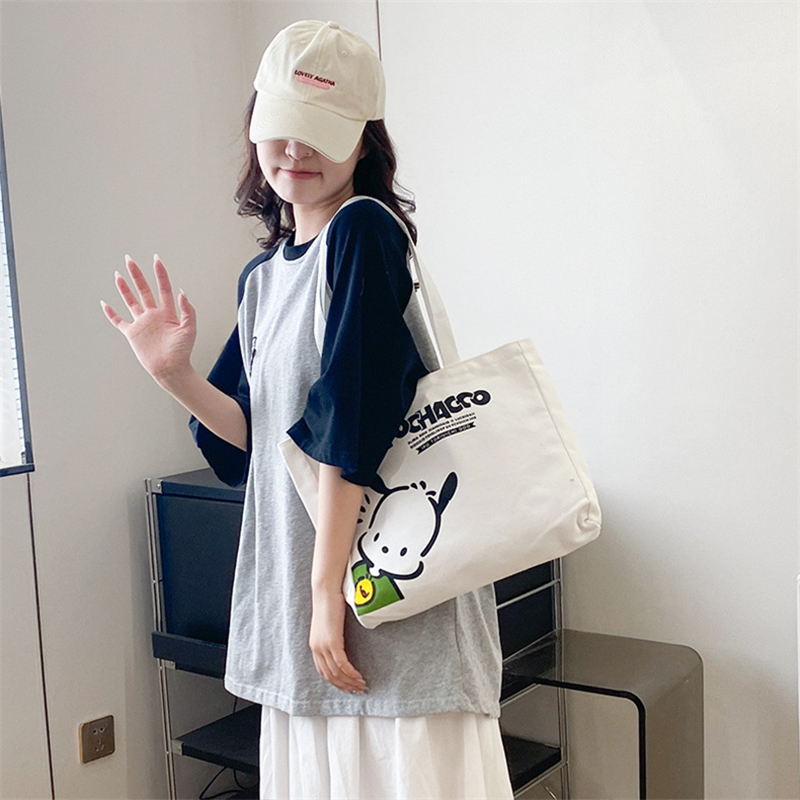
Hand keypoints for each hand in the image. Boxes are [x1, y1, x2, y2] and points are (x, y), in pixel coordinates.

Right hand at [100, 255, 195, 386]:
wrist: (171, 369)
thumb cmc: (182, 351)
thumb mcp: (189, 329)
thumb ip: (188, 310)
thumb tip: (182, 293)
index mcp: (168, 312)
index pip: (163, 288)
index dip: (160, 274)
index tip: (156, 259)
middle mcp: (154, 315)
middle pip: (143, 290)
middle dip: (137, 275)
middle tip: (129, 260)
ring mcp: (142, 323)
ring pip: (131, 301)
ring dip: (124, 288)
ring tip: (118, 275)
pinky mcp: (132, 334)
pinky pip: (119, 321)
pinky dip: (111, 313)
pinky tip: (105, 304)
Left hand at [309, 588, 367, 693]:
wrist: (326, 591)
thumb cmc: (330, 602)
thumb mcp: (329, 623)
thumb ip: (333, 635)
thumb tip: (343, 642)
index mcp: (315, 646)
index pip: (324, 672)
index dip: (336, 682)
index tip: (348, 686)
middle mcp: (317, 649)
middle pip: (330, 676)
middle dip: (345, 685)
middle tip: (358, 690)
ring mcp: (323, 646)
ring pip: (337, 672)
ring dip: (350, 681)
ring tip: (361, 685)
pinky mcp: (332, 642)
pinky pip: (342, 664)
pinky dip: (351, 673)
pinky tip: (359, 676)